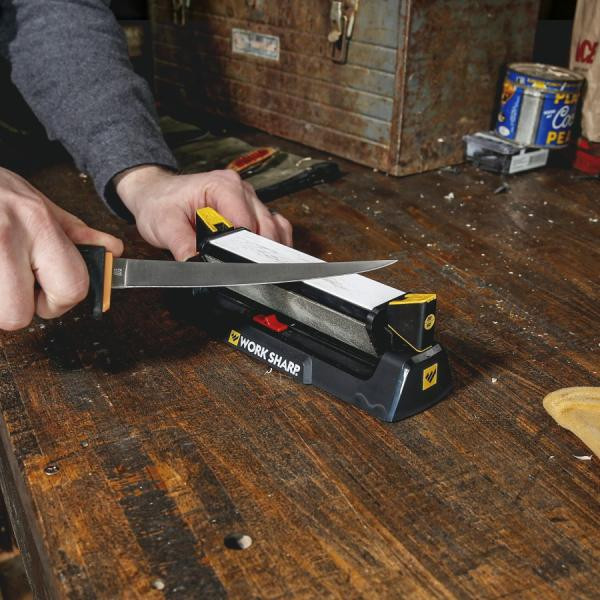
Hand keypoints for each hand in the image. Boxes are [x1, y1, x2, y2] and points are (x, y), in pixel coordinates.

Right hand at [0, 167, 122, 329]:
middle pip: (17, 315)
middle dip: (17, 309)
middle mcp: (7, 237)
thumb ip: (76, 234)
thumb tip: (112, 250)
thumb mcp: (39, 204)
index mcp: (39, 225)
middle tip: (13, 287)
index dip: (59, 303)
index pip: (71, 289)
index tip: (46, 294)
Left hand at [114, 165, 292, 260]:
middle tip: (243, 273)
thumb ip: (182, 245)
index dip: (243, 248)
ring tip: (250, 266)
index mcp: (223, 186)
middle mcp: (241, 190)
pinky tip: (260, 258)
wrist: (156, 194)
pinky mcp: (253, 211)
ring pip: (275, 228)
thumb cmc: (160, 203)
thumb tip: (198, 265)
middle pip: (265, 227)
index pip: (246, 222)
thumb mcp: (165, 225)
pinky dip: (272, 245)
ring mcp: (250, 200)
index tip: (237, 266)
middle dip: (257, 253)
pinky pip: (275, 228)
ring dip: (268, 250)